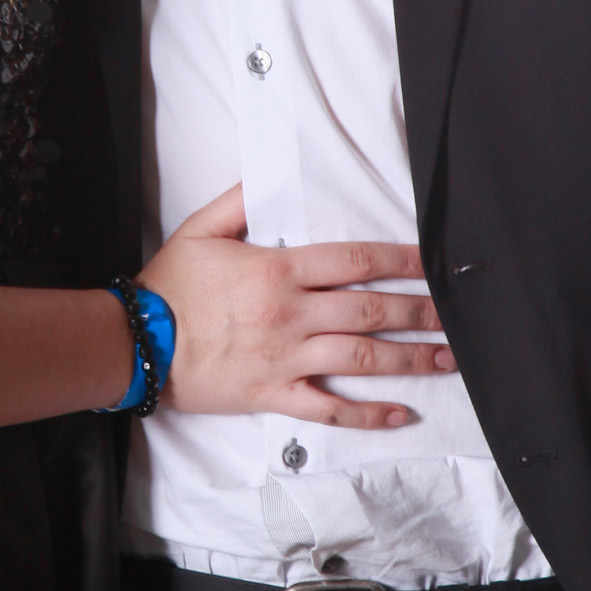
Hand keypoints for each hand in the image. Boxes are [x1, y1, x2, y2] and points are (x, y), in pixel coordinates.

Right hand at [141, 185, 453, 430]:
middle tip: (455, 316)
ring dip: (409, 359)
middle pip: (370, 310)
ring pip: (361, 358)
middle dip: (419, 312)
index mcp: (278, 271)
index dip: (400, 260)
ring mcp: (286, 358)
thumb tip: (268, 176)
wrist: (135, 343)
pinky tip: (399, 414)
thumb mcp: (199, 229)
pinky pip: (329, 407)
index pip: (354, 260)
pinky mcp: (274, 394)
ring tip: (445, 360)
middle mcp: (290, 315)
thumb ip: (239, 200)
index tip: (431, 263)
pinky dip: (367, 413)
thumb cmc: (168, 287)